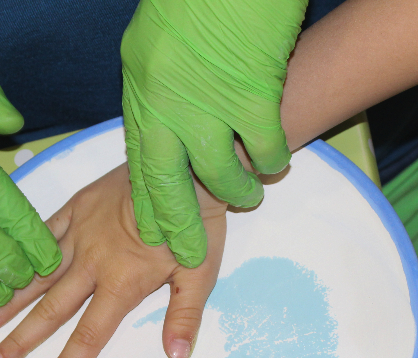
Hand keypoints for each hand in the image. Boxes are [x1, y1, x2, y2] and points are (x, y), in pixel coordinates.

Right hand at [0, 163, 226, 357]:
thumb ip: (185, 315)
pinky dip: (22, 251)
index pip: (89, 335)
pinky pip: (42, 232)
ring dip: (10, 300)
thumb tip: (176, 356)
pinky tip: (1, 263)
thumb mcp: (201, 273)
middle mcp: (92, 263)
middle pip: (51, 310)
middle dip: (21, 341)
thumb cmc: (195, 224)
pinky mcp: (76, 206)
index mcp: (121, 284)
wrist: (185, 167)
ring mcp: (80, 233)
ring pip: (38, 273)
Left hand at [121, 0, 305, 267]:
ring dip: (238, 192)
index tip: (153, 234)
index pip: (140, 163)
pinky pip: (266, 151)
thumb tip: (167, 126)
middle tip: (188, 256)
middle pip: (167, 185)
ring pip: (220, 176)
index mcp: (142, 89)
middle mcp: (166, 103)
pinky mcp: (252, 97)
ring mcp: (208, 104)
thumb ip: (159, 89)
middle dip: (179, 227)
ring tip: (251, 192)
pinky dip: (274, 160)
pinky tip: (277, 159)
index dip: (148, 203)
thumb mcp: (154, 42)